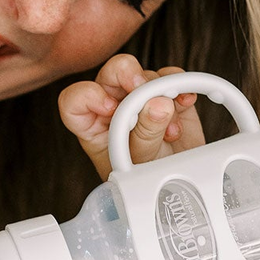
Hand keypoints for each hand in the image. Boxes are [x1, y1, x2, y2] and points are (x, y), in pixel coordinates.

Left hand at [57, 55, 204, 179]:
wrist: (180, 185)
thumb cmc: (149, 180)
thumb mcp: (141, 164)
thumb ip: (145, 134)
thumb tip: (158, 104)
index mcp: (93, 125)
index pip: (75, 101)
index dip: (88, 96)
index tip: (110, 108)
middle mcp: (114, 107)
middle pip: (111, 74)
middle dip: (127, 74)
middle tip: (142, 87)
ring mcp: (140, 99)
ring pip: (145, 75)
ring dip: (161, 94)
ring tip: (170, 129)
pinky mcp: (165, 95)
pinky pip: (171, 77)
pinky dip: (181, 85)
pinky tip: (185, 102)